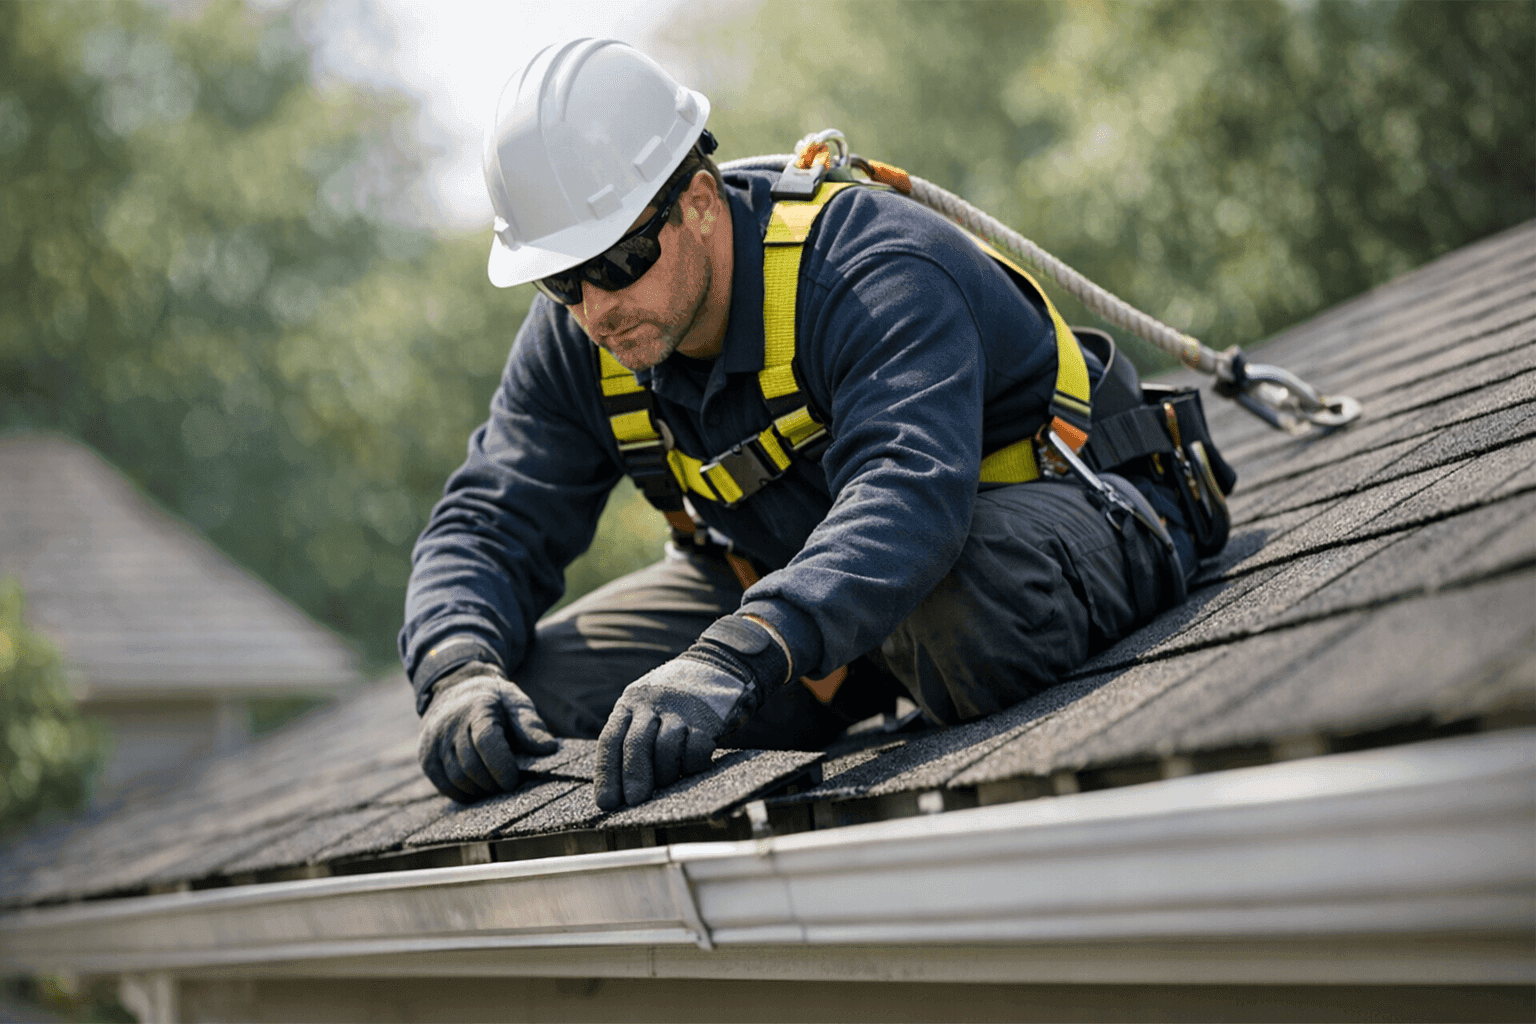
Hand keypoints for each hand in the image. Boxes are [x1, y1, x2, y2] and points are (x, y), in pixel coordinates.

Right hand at [417, 662, 557, 802]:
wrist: (455, 690)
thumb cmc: (494, 702)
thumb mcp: (515, 703)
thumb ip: (530, 725)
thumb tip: (549, 749)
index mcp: (478, 708)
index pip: (486, 741)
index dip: (501, 766)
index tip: (513, 781)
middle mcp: (451, 724)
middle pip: (471, 765)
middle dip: (492, 782)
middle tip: (508, 786)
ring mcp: (435, 740)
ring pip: (456, 778)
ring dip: (478, 790)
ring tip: (494, 787)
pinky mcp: (426, 756)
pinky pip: (443, 784)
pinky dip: (461, 793)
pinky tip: (477, 790)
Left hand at [594, 616, 790, 810]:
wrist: (721, 663)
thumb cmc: (679, 698)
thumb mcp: (649, 705)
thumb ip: (634, 734)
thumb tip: (623, 788)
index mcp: (631, 702)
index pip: (610, 740)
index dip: (607, 774)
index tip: (607, 803)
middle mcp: (652, 703)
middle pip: (635, 745)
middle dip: (634, 777)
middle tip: (636, 801)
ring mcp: (680, 708)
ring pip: (665, 748)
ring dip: (665, 772)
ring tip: (668, 782)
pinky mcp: (708, 716)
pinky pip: (696, 749)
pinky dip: (693, 764)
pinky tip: (693, 767)